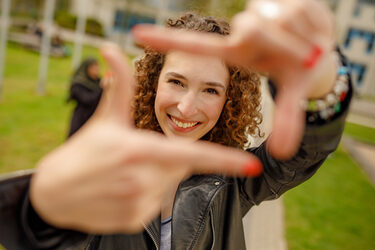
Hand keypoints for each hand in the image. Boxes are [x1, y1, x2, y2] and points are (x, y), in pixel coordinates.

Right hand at [30, 44, 260, 233]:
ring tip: (125, 174)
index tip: (251, 166)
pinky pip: (153, 205)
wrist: (53, 191)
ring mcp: (136, 203)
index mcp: (138, 150)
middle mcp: (140, 179)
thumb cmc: (84, 150)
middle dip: (167, 160)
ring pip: (166, 188)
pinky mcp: (132, 221)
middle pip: (179, 169)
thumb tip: (110, 48)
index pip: (191, 156)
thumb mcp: (105, 119)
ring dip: (155, 179)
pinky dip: (145, 196)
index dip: (224, 161)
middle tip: (137, 156)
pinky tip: (122, 190)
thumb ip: (119, 86)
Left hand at [132, 0, 335, 158]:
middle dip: (284, 43)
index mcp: (236, 53)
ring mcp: (261, 14)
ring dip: (303, 38)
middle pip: (251, 29)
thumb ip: (287, 121)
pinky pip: (300, 10)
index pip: (198, 46)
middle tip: (305, 54)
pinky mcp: (284, 0)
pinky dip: (317, 25)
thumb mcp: (292, 95)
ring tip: (310, 46)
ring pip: (279, 20)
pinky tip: (315, 33)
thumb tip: (283, 153)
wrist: (322, 48)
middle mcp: (243, 31)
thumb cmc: (298, 72)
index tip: (136, 34)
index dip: (168, 40)